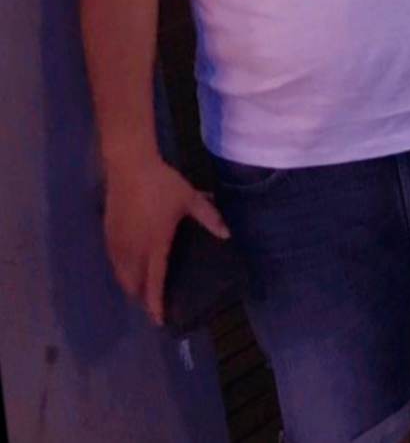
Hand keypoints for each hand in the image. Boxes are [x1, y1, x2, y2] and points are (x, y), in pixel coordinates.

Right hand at [103, 157, 229, 325]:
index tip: (159, 321)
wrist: (129, 164)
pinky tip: (128, 265)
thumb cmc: (162, 183)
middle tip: (153, 303)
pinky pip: (113, 260)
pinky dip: (121, 270)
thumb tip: (227, 234)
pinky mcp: (108, 232)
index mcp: (155, 245)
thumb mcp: (190, 198)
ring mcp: (118, 242)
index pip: (154, 283)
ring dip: (130, 285)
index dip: (156, 305)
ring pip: (121, 275)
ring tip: (141, 287)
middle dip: (141, 298)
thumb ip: (209, 217)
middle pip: (133, 285)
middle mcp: (134, 250)